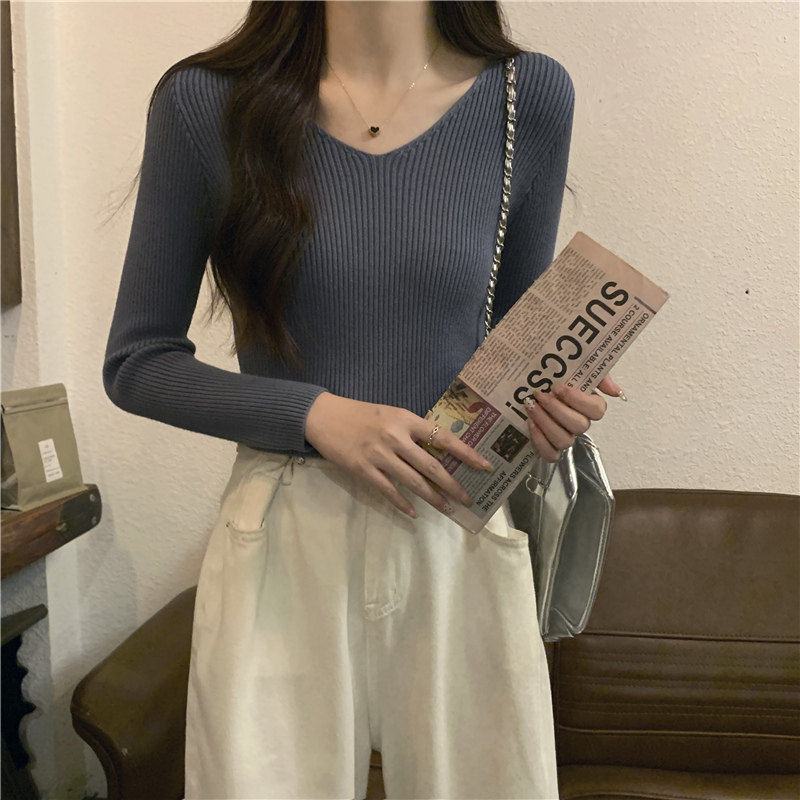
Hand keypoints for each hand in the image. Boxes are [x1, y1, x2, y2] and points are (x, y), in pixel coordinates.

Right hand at [305, 392, 493, 517]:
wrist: (323, 416)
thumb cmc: (360, 414)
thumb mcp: (391, 414)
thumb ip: (411, 430)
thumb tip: (437, 450)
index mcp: (406, 419)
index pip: (443, 438)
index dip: (466, 453)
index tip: (485, 465)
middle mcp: (396, 437)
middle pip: (432, 466)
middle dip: (453, 485)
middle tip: (468, 499)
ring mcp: (379, 455)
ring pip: (413, 482)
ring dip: (433, 498)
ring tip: (447, 509)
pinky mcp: (363, 469)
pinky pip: (388, 491)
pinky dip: (402, 503)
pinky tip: (413, 513)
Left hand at [524, 373, 624, 462]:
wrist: (526, 383)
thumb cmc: (550, 374)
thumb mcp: (576, 366)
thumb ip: (598, 375)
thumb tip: (615, 391)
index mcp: (589, 404)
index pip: (597, 409)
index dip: (578, 400)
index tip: (558, 387)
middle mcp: (579, 422)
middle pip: (580, 426)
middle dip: (557, 409)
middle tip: (540, 395)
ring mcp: (565, 436)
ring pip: (565, 441)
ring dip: (546, 423)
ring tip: (531, 407)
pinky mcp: (548, 447)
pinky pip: (551, 454)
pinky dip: (541, 442)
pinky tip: (531, 424)